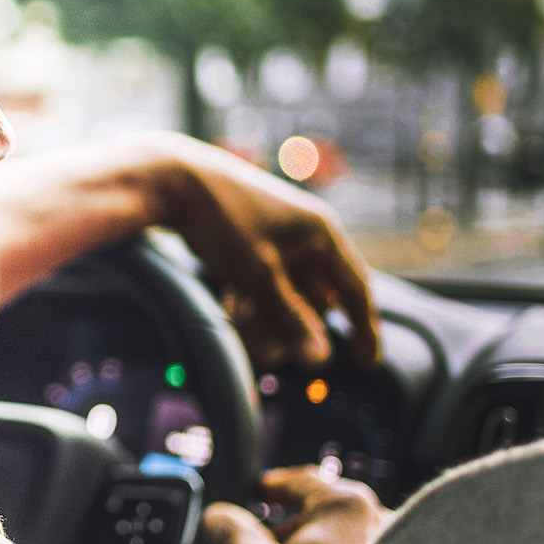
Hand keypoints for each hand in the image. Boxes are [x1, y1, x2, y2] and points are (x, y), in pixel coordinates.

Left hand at [161, 137, 378, 369]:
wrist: (174, 179)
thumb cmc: (223, 222)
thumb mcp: (258, 276)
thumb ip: (290, 320)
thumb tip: (321, 361)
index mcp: (322, 234)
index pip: (356, 288)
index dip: (364, 328)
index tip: (368, 364)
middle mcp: (308, 233)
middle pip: (317, 297)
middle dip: (293, 326)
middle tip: (265, 348)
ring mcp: (280, 235)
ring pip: (288, 293)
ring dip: (269, 316)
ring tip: (240, 320)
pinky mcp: (254, 238)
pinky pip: (267, 281)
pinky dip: (254, 300)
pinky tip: (232, 305)